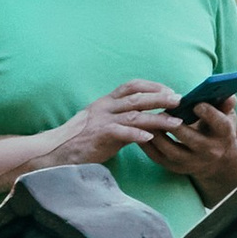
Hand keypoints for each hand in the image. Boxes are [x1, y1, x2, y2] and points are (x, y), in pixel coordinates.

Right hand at [52, 80, 182, 167]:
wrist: (55, 151)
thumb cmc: (85, 139)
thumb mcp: (107, 124)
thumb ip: (127, 121)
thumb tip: (152, 121)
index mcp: (106, 101)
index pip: (131, 86)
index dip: (152, 86)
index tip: (170, 90)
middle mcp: (104, 107)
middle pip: (137, 98)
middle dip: (161, 98)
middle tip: (181, 101)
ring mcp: (101, 120)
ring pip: (134, 115)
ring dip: (157, 118)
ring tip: (176, 122)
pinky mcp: (98, 135)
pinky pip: (120, 132)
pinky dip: (136, 134)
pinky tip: (151, 137)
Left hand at [142, 101, 236, 202]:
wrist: (216, 160)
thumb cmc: (218, 131)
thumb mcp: (227, 117)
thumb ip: (225, 105)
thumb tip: (228, 94)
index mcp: (225, 135)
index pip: (220, 124)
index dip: (208, 113)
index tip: (196, 104)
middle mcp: (210, 151)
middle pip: (191, 138)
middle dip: (174, 124)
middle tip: (161, 110)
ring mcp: (191, 161)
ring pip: (170, 148)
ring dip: (156, 133)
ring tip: (145, 118)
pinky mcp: (175, 167)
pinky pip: (157, 156)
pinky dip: (146, 143)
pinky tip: (139, 130)